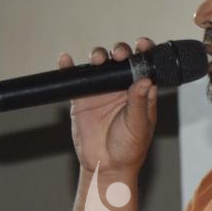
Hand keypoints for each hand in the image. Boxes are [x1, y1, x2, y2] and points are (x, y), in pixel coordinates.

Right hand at [60, 38, 158, 176]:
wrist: (106, 166)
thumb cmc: (129, 148)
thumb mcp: (138, 125)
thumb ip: (139, 103)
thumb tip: (146, 80)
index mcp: (140, 91)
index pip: (144, 64)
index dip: (144, 51)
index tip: (143, 44)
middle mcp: (121, 86)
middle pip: (120, 59)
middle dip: (119, 51)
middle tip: (118, 55)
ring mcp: (101, 90)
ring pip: (99, 64)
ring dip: (97, 56)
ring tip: (97, 59)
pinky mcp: (82, 97)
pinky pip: (74, 78)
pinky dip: (68, 67)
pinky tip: (65, 60)